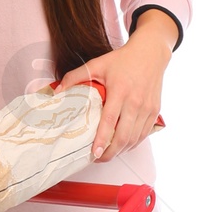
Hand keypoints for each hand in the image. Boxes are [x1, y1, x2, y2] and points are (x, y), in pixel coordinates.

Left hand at [57, 16, 173, 160]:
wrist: (150, 53)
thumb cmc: (122, 59)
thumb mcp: (97, 64)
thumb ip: (75, 76)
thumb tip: (57, 92)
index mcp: (120, 91)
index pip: (109, 121)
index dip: (101, 140)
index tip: (93, 153)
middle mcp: (136, 102)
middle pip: (123, 136)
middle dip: (110, 153)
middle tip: (97, 159)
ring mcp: (147, 108)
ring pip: (134, 138)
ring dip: (121, 151)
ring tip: (107, 154)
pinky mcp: (155, 111)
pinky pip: (144, 134)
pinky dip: (132, 144)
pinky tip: (122, 146)